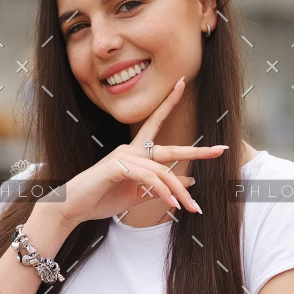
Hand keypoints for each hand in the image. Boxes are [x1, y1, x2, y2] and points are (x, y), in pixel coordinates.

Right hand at [51, 76, 227, 226]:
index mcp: (134, 151)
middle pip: (168, 148)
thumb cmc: (102, 198)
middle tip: (220, 150)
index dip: (169, 103)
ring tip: (191, 208)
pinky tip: (170, 204)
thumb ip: (162, 186)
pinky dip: (162, 192)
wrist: (73, 207)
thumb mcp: (138, 194)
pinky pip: (147, 178)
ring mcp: (122, 157)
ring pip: (162, 171)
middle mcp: (129, 149)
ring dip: (178, 192)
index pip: (155, 124)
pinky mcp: (116, 168)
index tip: (181, 84)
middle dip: (196, 151)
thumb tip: (189, 181)